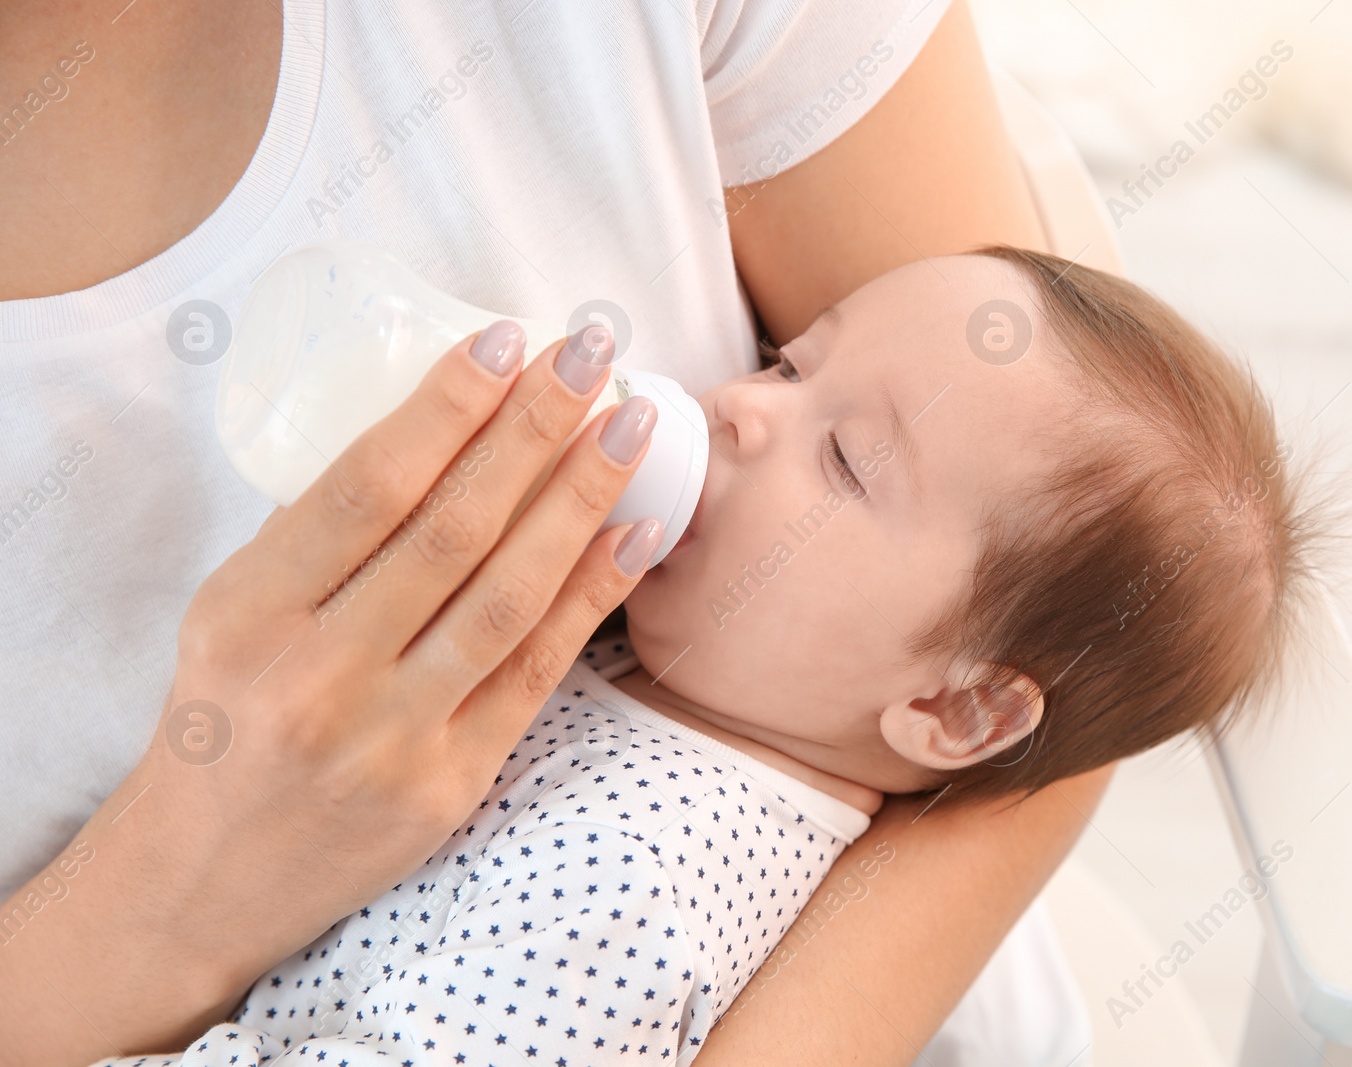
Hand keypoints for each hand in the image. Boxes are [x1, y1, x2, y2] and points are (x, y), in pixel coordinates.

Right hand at [0, 321, 662, 1064]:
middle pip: (453, 529)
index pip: (366, 487)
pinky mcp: (450, 785)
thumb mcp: (229, 615)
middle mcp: (320, 675)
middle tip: (594, 352)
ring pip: (508, 596)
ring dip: (582, 497)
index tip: (509, 337)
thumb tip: (442, 432)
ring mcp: (391, 737)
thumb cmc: (225, 717)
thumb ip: (318, 537)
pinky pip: (537, 670)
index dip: (447, 406)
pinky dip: (593, 592)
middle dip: (534, 427)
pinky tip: (637, 528)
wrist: (205, 878)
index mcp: (250, 614)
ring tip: (633, 423)